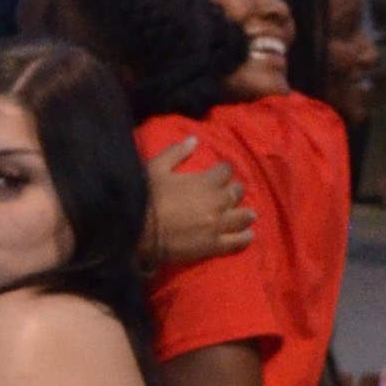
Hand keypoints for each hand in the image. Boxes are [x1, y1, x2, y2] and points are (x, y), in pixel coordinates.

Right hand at [142, 139, 251, 268]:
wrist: (137, 230)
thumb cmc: (145, 196)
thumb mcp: (157, 167)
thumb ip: (177, 152)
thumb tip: (194, 139)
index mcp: (206, 181)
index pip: (226, 170)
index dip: (223, 170)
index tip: (219, 172)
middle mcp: (217, 202)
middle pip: (237, 192)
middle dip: (234, 190)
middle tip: (230, 193)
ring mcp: (217, 225)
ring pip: (242, 217)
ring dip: (245, 213)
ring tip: (246, 214)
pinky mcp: (213, 245)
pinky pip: (237, 242)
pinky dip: (245, 237)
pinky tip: (247, 235)